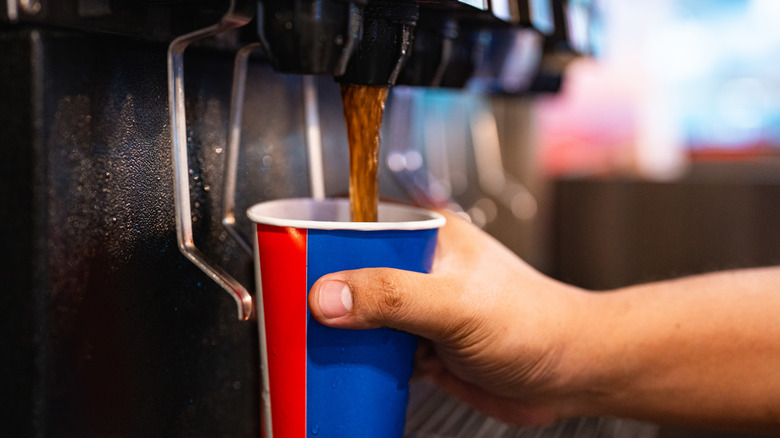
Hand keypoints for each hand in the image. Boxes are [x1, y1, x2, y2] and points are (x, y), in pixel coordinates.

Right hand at [308, 211, 589, 426]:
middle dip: (322, 292)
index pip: (357, 220)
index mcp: (426, 236)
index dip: (316, 234)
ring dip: (339, 331)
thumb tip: (328, 297)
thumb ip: (392, 297)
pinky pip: (377, 349)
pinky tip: (349, 369)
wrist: (569, 374)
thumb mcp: (456, 304)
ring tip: (311, 343)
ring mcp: (420, 307)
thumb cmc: (534, 322)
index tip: (284, 257)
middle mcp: (419, 267)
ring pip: (360, 313)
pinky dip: (360, 360)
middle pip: (349, 271)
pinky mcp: (424, 344)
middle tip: (289, 309)